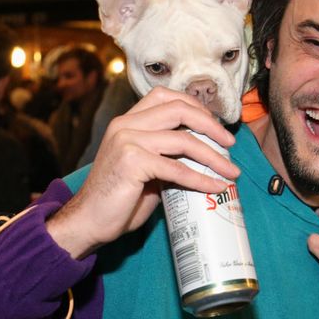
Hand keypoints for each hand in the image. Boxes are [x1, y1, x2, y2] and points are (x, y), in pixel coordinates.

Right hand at [46, 87, 239, 258]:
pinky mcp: (132, 163)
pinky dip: (201, 178)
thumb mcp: (145, 167)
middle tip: (229, 144)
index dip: (196, 107)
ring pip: (183, 140)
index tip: (215, 126)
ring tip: (230, 171)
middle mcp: (126, 124)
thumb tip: (204, 154)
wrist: (88, 221)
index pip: (167, 97)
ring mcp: (127, 141)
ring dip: (213, 156)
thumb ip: (167, 154)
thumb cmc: (118, 198)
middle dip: (211, 125)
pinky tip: (215, 187)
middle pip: (179, 110)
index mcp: (127, 120)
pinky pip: (177, 168)